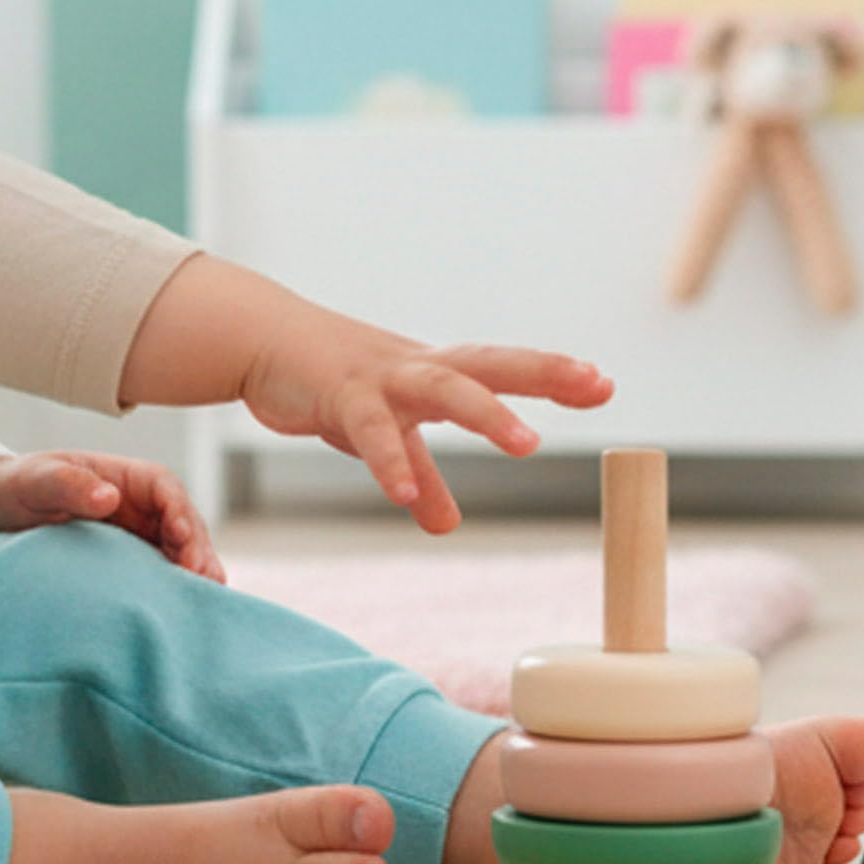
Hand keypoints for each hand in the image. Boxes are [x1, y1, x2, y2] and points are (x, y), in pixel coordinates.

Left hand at [0, 450, 227, 582]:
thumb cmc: (13, 488)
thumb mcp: (34, 481)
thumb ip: (67, 484)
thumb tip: (108, 498)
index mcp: (122, 477)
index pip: (165, 489)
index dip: (182, 514)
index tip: (184, 544)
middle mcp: (136, 506)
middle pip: (183, 523)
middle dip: (199, 550)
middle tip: (205, 583)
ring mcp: (136, 536)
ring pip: (180, 552)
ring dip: (195, 574)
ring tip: (203, 604)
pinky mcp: (127, 564)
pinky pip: (159, 575)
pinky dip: (174, 591)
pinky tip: (179, 614)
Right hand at [240, 303, 615, 534]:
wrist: (260, 340)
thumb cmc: (330, 382)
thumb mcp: (382, 433)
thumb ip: (419, 475)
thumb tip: (445, 524)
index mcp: (435, 373)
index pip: (503, 369)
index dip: (552, 374)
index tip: (603, 383)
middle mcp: (417, 368)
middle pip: (489, 364)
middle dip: (543, 371)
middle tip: (593, 382)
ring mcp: (381, 377)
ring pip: (443, 388)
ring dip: (486, 413)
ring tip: (528, 443)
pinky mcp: (339, 396)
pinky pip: (371, 430)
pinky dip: (390, 460)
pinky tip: (405, 497)